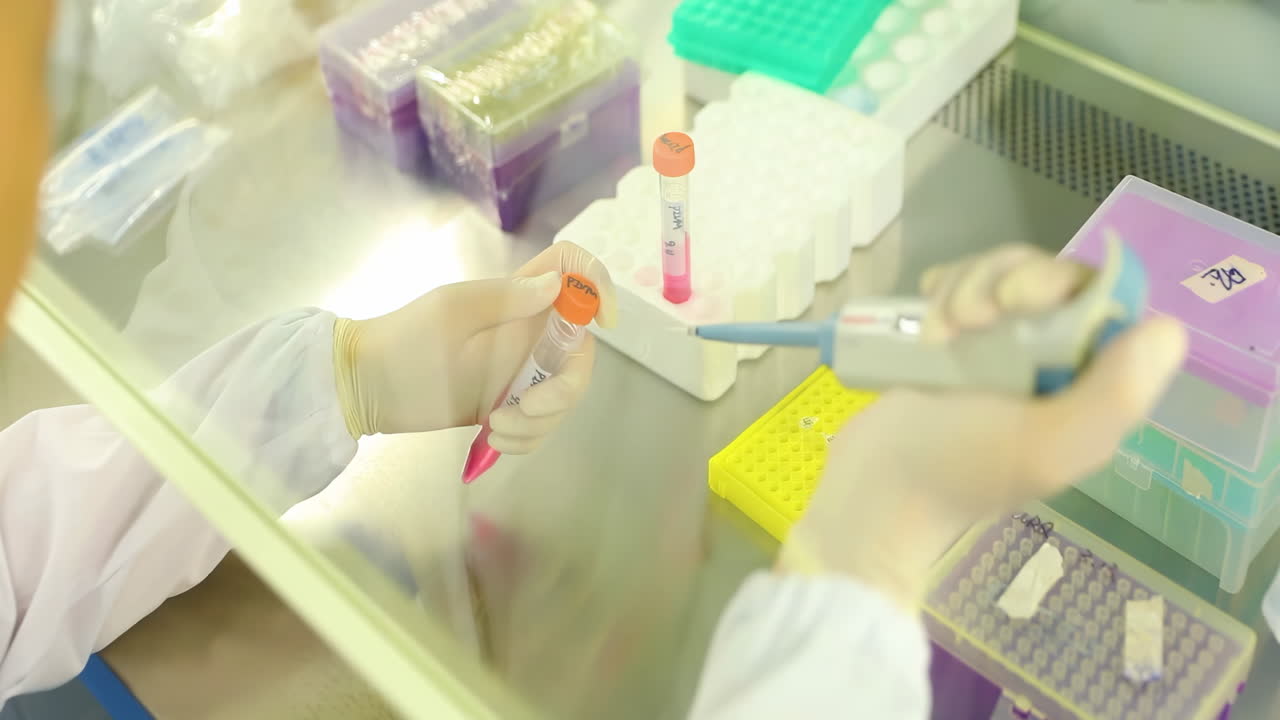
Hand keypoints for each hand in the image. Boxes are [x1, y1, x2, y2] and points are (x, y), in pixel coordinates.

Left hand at [332, 242, 616, 452]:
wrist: (366, 390)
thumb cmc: (404, 343)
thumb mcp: (451, 315)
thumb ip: (505, 300)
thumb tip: (557, 284)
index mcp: (517, 297)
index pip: (573, 271)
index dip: (599, 287)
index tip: (603, 322)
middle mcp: (528, 330)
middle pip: (581, 352)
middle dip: (566, 389)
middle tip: (528, 410)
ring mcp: (520, 371)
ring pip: (565, 394)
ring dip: (542, 421)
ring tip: (496, 427)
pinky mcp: (509, 404)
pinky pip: (542, 423)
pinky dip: (529, 437)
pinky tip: (495, 439)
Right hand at [779, 244, 1187, 608]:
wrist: (874, 492)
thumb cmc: (958, 472)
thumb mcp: (1047, 446)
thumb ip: (1114, 395)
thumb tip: (1169, 328)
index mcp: (1088, 384)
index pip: (1100, 298)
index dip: (1062, 282)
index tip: (1019, 300)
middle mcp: (1052, 360)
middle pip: (1046, 277)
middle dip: (1000, 281)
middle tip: (967, 320)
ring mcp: (999, 348)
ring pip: (998, 274)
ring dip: (964, 287)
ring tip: (936, 333)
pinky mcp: (952, 341)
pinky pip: (959, 285)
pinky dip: (941, 289)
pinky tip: (925, 319)